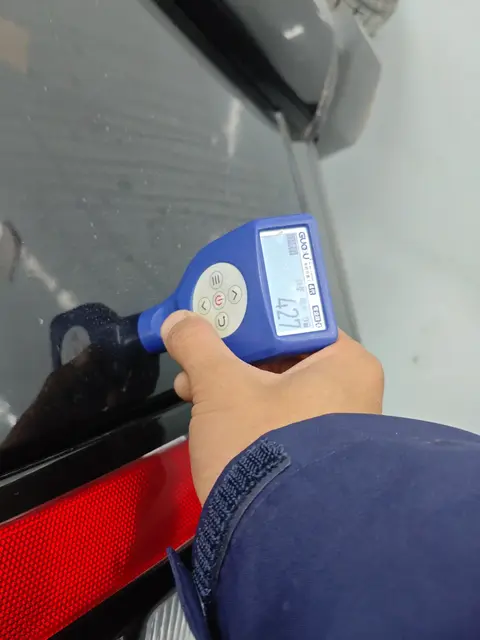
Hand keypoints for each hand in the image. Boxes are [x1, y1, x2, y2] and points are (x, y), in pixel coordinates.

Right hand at [162, 311, 383, 503]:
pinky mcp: (322, 464)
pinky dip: (249, 421)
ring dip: (232, 391)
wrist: (280, 538)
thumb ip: (198, 345)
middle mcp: (355, 395)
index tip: (217, 327)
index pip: (294, 325)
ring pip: (278, 395)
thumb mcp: (222, 386)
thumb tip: (176, 319)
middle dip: (231, 362)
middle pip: (281, 360)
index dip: (249, 322)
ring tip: (192, 393)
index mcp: (346, 364)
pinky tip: (215, 427)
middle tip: (197, 362)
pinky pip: (282, 425)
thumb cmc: (261, 442)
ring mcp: (341, 434)